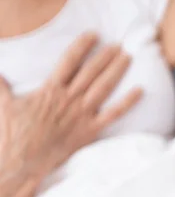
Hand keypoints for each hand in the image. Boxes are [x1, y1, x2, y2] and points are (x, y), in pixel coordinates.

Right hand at [0, 33, 141, 187]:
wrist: (21, 161)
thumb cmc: (13, 133)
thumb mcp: (4, 104)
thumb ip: (1, 86)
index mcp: (50, 90)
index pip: (69, 61)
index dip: (82, 46)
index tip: (94, 34)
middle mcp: (69, 99)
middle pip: (91, 72)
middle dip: (105, 56)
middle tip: (118, 44)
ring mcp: (81, 114)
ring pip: (104, 88)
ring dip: (117, 71)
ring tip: (128, 57)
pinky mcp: (90, 130)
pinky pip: (113, 114)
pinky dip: (128, 102)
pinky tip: (140, 90)